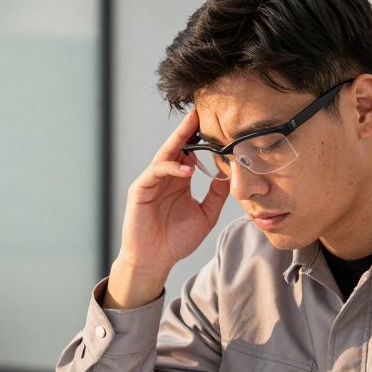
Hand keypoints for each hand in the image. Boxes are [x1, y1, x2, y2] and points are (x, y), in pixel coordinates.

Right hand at [105, 109, 230, 308]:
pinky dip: (172, 168)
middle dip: (189, 128)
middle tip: (202, 110)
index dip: (202, 137)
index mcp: (180, 179)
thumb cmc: (176, 240)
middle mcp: (166, 176)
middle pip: (178, 146)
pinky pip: (156, 172)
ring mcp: (152, 181)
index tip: (217, 122)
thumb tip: (231, 175)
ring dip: (180, 140)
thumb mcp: (205, 216)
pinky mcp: (140, 189)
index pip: (191, 152)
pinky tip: (187, 169)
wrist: (154, 261)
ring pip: (166, 153)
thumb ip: (216, 196)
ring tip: (195, 127)